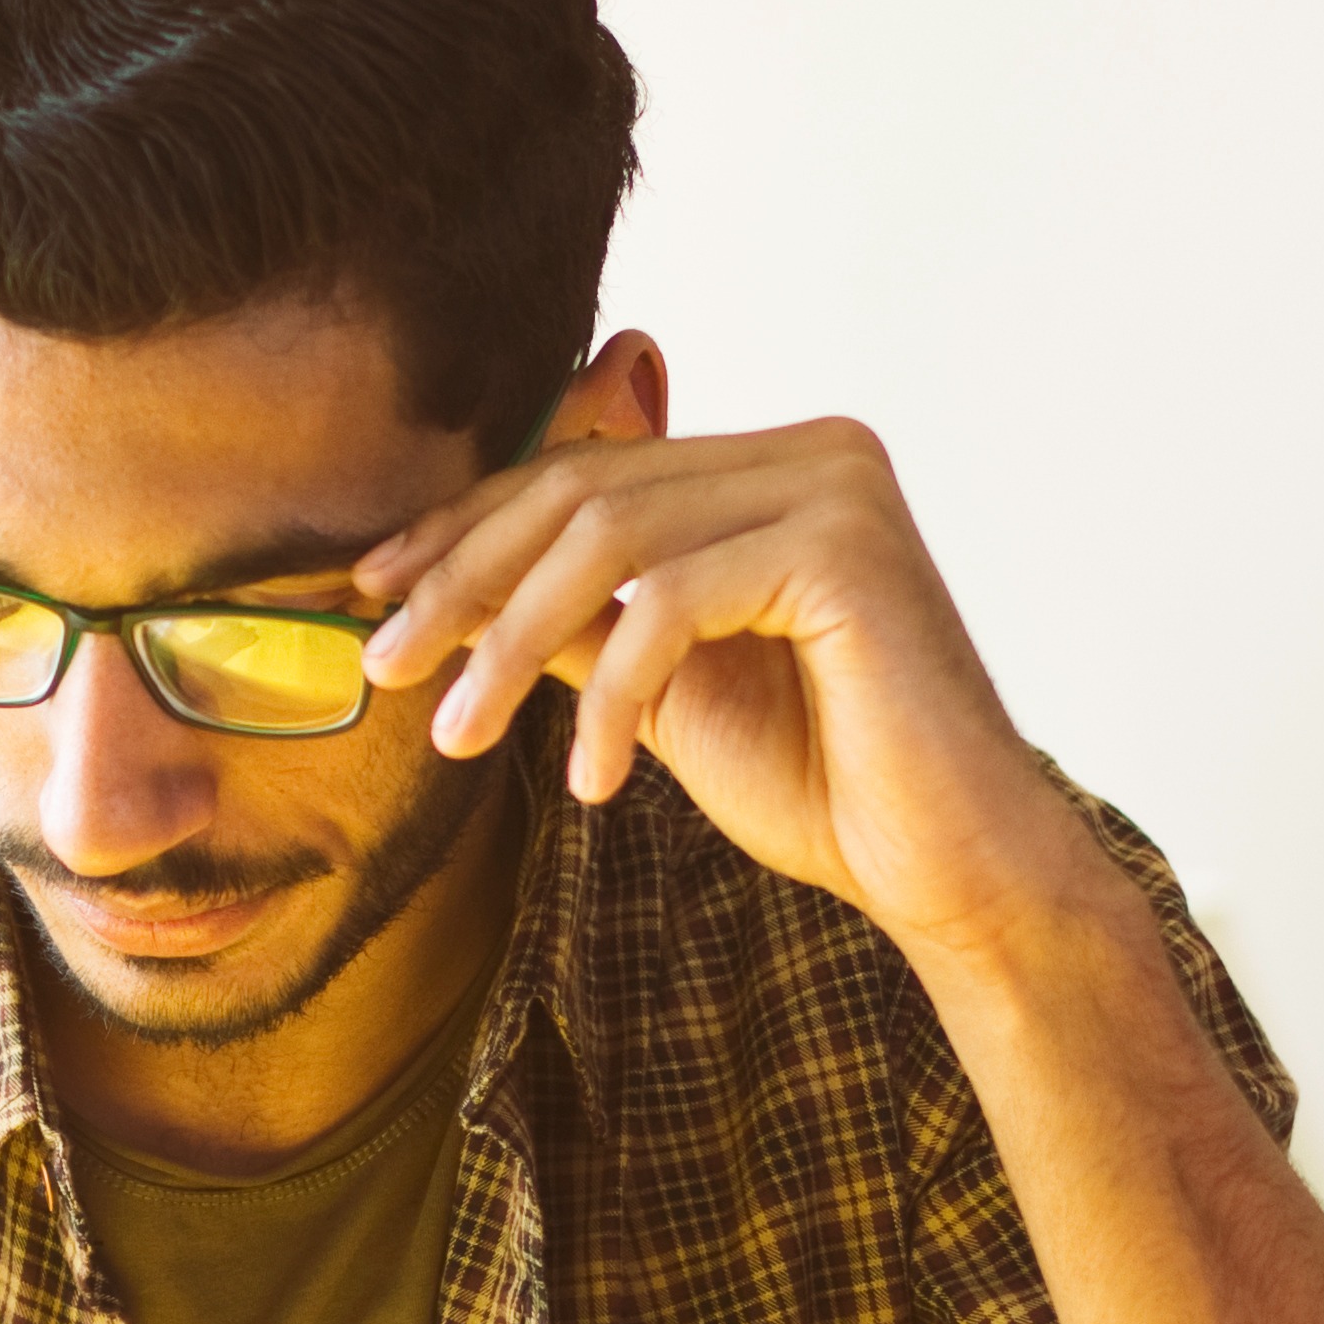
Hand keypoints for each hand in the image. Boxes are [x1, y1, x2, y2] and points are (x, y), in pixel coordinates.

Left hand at [357, 416, 1126, 973]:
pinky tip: (598, 782)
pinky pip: (670, 602)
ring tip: (459, 736)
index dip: (468, 527)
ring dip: (510, 642)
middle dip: (465, 580)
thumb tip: (449, 586)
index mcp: (773, 469)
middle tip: (386, 667)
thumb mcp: (660, 687)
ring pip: (610, 538)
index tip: (376, 592)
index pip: (588, 472)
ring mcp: (836, 488)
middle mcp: (814, 451)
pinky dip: (612, 695)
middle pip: (585, 490)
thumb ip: (580, 618)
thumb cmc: (823, 784)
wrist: (947, 871)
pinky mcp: (844, 549)